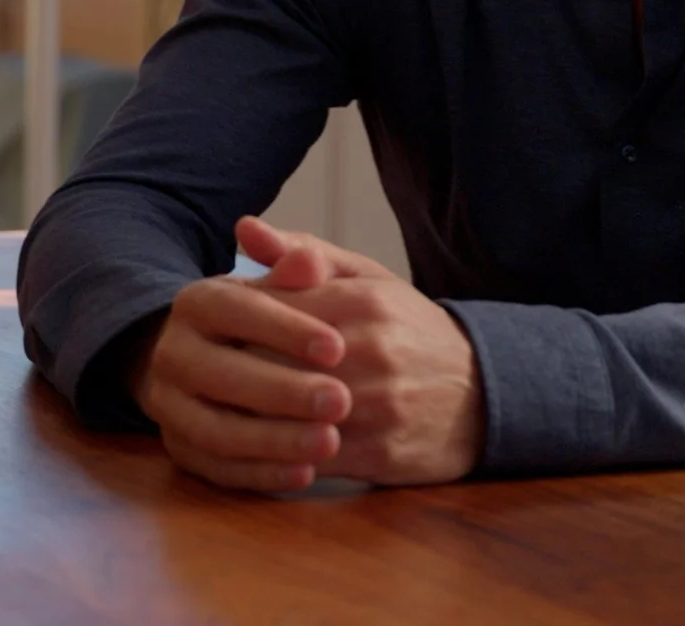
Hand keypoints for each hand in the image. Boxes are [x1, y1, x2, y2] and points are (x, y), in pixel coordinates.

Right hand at [128, 243, 354, 494]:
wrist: (222, 358)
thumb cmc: (273, 317)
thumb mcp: (288, 286)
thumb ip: (300, 268)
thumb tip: (306, 258)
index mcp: (197, 301)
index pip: (236, 309)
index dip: (285, 329)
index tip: (337, 347)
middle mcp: (172, 352)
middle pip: (221, 374)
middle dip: (283, 391)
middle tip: (341, 401)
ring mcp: (170, 405)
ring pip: (215, 430)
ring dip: (273, 441)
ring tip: (329, 442)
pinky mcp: (180, 449)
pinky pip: (217, 469)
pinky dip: (261, 474)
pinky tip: (307, 472)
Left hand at [237, 216, 483, 485]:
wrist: (480, 392)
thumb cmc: (408, 329)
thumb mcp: (365, 278)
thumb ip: (302, 253)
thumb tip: (243, 227)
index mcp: (360, 302)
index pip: (270, 310)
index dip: (234, 325)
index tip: (213, 334)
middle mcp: (368, 352)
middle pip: (268, 364)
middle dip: (231, 372)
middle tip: (205, 376)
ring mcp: (374, 406)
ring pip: (283, 415)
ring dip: (247, 417)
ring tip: (221, 412)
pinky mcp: (377, 452)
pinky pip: (308, 456)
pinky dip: (277, 454)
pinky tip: (258, 446)